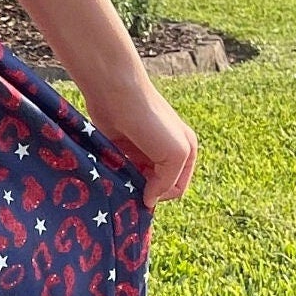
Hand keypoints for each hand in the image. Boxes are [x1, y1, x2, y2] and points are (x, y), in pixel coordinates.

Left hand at [81, 79, 197, 208]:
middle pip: (157, 185)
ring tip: (118, 178)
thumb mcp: (175, 154)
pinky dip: (118, 175)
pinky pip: (122, 171)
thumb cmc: (151, 121)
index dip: (162, 194)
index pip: (177, 188)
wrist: (116, 94)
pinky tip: (110, 172)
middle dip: (145, 190)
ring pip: (138, 180)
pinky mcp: (122, 147)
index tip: (144, 192)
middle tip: (129, 187)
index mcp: (186, 152)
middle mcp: (166, 152)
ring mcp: (143, 150)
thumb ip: (168, 182)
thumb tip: (149, 201)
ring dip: (129, 183)